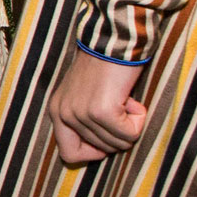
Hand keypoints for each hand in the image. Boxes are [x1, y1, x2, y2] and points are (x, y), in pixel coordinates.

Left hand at [48, 49, 149, 164]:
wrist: (114, 41)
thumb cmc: (105, 67)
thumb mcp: (83, 96)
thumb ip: (84, 121)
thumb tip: (100, 150)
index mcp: (57, 112)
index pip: (69, 155)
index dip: (93, 152)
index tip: (107, 135)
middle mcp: (64, 115)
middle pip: (101, 150)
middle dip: (119, 132)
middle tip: (120, 106)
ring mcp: (82, 114)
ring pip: (118, 143)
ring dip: (130, 124)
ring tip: (125, 100)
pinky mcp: (102, 111)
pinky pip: (129, 134)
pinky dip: (138, 120)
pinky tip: (132, 100)